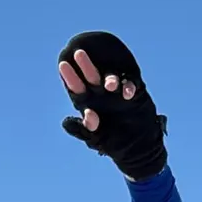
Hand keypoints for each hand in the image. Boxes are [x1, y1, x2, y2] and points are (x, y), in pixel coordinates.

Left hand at [57, 30, 166, 180]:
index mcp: (90, 103)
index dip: (70, 77)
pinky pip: (131, 86)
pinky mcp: (135, 95)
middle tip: (79, 53)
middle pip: (92, 77)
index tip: (63, 65)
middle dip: (86, 66)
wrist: (138, 148)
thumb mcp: (96, 139)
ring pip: (112, 80)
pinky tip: (127, 94)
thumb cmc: (114, 143)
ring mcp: (118, 94)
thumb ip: (82, 130)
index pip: (77, 88)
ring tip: (110, 85)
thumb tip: (67, 122)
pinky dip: (129, 88)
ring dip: (110, 80)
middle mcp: (102, 95)